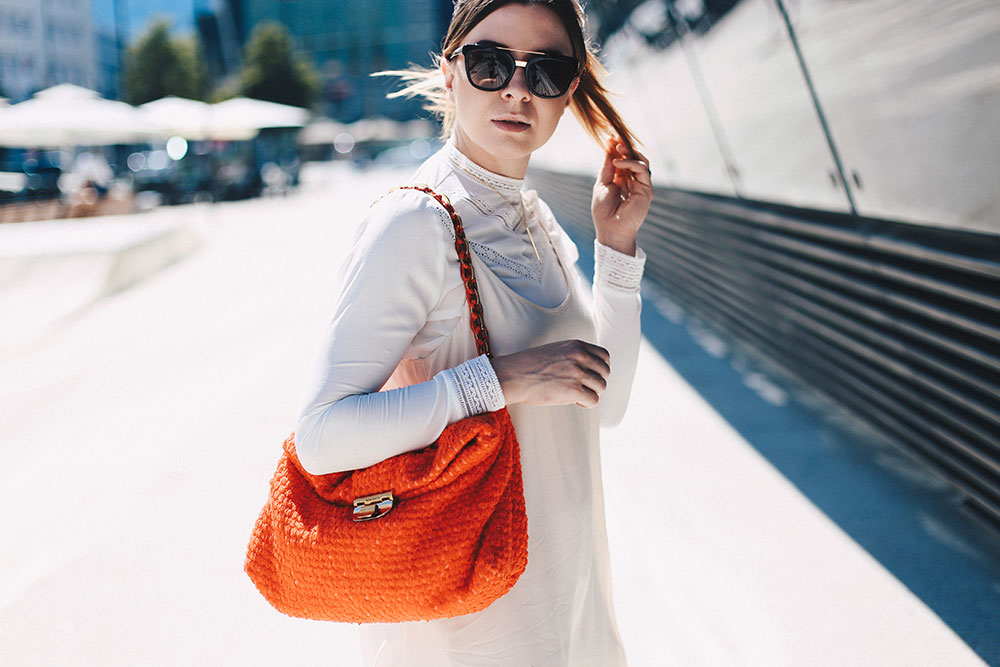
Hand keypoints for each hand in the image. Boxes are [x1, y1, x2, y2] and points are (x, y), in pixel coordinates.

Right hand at [491, 340, 610, 407]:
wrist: (513, 376)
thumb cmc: (530, 366)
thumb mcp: (555, 350)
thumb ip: (574, 355)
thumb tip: (590, 369)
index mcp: (576, 345)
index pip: (604, 356)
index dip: (600, 368)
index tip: (591, 375)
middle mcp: (580, 356)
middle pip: (605, 372)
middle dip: (596, 381)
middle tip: (583, 387)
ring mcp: (578, 373)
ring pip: (601, 386)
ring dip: (591, 392)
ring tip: (577, 394)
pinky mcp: (574, 390)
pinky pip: (593, 400)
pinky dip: (586, 403)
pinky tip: (575, 401)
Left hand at [591, 138, 652, 255]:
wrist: (610, 229)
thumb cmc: (603, 211)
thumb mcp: (602, 184)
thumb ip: (607, 166)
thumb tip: (609, 146)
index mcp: (621, 179)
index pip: (622, 158)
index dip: (617, 148)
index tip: (610, 137)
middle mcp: (632, 180)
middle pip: (633, 157)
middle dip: (624, 146)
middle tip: (615, 138)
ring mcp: (641, 185)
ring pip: (641, 161)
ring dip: (629, 152)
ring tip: (617, 148)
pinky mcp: (647, 190)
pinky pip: (643, 171)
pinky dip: (631, 163)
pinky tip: (619, 162)